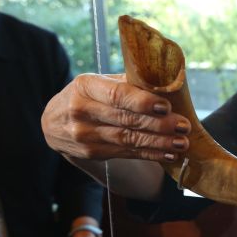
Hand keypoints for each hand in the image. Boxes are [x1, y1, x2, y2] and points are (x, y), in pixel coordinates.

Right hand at [41, 73, 190, 161]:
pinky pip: (126, 153)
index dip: (143, 102)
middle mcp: (81, 111)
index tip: (166, 106)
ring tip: (181, 143)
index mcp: (85, 86)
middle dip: (158, 124)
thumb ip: (128, 83)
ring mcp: (84, 135)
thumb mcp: (99, 83)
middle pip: (126, 119)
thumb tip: (167, 82)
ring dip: (158, 142)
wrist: (53, 123)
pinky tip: (168, 154)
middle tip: (183, 126)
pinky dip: (150, 154)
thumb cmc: (87, 96)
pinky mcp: (91, 153)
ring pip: (128, 139)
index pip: (117, 95)